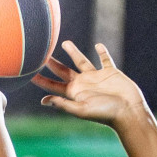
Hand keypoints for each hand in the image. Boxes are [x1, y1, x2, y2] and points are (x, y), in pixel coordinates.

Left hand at [32, 42, 147, 127]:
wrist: (129, 112)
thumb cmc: (106, 114)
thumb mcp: (82, 109)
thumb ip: (64, 104)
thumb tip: (43, 101)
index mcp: (75, 93)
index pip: (53, 85)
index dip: (41, 79)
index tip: (27, 71)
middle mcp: (84, 84)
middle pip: (63, 71)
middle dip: (52, 63)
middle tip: (41, 52)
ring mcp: (97, 78)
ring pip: (82, 61)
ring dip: (73, 52)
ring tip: (64, 42)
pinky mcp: (111, 73)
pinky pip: (105, 60)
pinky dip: (102, 52)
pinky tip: (98, 45)